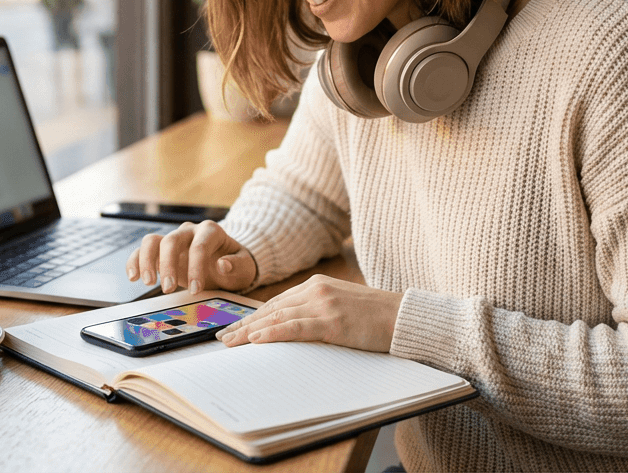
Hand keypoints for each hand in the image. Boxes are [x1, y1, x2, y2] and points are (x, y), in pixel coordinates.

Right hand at [126, 220, 255, 293]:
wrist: (227, 265)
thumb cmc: (236, 265)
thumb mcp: (245, 267)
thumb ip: (237, 265)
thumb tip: (222, 264)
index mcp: (211, 231)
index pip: (199, 246)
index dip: (196, 268)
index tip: (196, 291)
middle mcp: (189, 231)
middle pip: (171, 240)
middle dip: (168, 265)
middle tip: (169, 289)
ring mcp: (173, 239)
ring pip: (152, 241)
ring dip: (146, 260)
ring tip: (148, 283)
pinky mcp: (161, 251)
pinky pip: (142, 251)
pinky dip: (135, 261)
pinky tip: (133, 277)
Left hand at [216, 275, 401, 352]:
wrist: (404, 317)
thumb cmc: (376, 317)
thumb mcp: (341, 307)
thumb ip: (317, 312)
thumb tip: (293, 329)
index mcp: (317, 284)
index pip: (277, 302)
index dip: (253, 316)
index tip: (235, 328)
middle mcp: (316, 289)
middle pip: (271, 309)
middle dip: (244, 324)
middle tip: (223, 338)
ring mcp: (323, 304)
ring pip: (277, 317)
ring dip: (249, 331)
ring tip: (230, 343)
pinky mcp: (332, 321)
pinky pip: (294, 327)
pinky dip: (272, 333)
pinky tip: (255, 340)